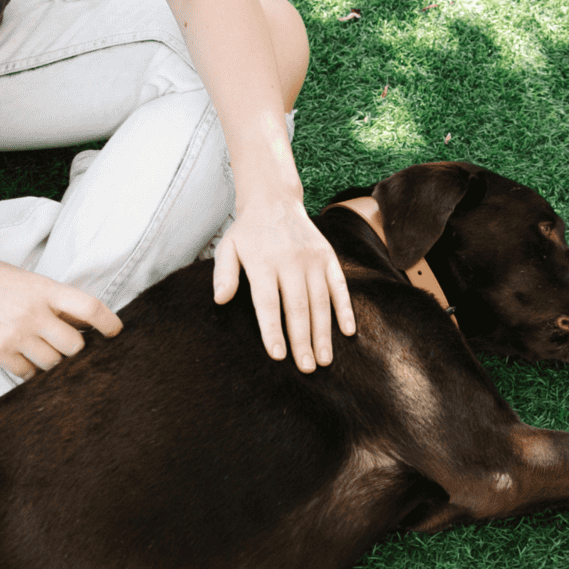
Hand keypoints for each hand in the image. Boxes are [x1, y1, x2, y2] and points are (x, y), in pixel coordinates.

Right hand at [0, 249, 121, 378]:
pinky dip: (32, 371)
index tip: (115, 333)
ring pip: (53, 364)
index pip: (89, 308)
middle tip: (70, 348)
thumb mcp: (31, 282)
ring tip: (44, 350)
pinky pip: (28, 374)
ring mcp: (16, 334)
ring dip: (55, 362)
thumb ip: (58, 302)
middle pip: (75, 347)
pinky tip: (26, 357)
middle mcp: (33, 312)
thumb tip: (88, 324)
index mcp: (45, 289)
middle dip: (77, 351)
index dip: (108, 323)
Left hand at [211, 196, 354, 370]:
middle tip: (306, 368)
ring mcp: (312, 259)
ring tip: (324, 360)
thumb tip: (220, 300)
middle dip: (302, 340)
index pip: (268, 303)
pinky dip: (345, 309)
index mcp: (263, 263)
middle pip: (297, 307)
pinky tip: (348, 332)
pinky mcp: (328, 257)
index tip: (278, 355)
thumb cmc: (248, 233)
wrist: (274, 200)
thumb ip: (223, 274)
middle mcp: (290, 261)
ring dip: (324, 333)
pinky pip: (339, 286)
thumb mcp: (228, 248)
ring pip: (320, 301)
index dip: (272, 330)